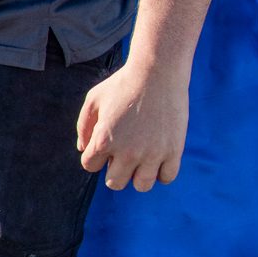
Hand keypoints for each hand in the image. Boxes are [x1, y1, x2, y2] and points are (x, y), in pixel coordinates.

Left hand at [77, 57, 190, 191]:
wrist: (158, 71)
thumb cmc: (124, 83)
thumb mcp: (94, 99)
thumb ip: (84, 126)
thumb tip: (84, 150)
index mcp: (103, 140)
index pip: (90, 166)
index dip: (96, 155)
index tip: (107, 141)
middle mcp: (127, 152)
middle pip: (115, 183)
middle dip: (115, 169)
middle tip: (124, 150)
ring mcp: (152, 154)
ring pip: (141, 185)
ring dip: (138, 173)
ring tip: (142, 155)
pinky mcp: (174, 151)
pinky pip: (166, 177)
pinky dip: (162, 170)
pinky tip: (159, 154)